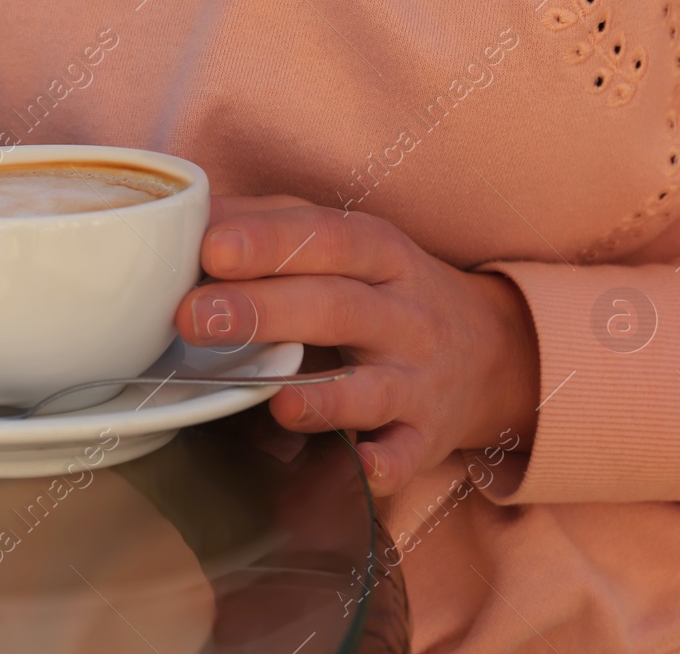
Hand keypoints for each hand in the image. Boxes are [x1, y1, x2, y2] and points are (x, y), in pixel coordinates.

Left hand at [173, 196, 539, 496]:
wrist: (491, 352)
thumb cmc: (385, 290)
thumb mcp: (344, 244)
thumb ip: (271, 225)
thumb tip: (188, 216)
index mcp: (377, 253)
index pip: (323, 238)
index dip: (268, 242)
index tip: (211, 249)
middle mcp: (401, 312)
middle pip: (335, 307)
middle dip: (263, 310)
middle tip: (194, 316)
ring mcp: (417, 378)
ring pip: (370, 384)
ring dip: (321, 394)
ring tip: (272, 397)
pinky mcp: (424, 436)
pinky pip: (406, 453)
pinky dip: (385, 462)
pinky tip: (362, 463)